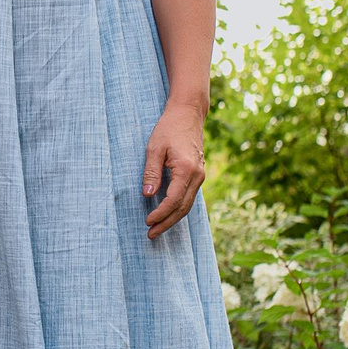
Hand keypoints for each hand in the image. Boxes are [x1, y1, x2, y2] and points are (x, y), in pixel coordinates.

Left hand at [141, 101, 205, 239]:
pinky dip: (178, 208)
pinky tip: (167, 215)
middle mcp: (197, 175)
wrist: (188, 114)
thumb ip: (151, 172)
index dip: (160, 213)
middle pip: (183, 208)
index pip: (173, 200)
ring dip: (173, 218)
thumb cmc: (169, 129)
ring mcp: (200, 176)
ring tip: (157, 229)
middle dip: (166, 223)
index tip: (147, 221)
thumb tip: (147, 195)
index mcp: (187, 169)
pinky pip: (189, 197)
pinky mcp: (198, 174)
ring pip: (187, 204)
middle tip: (151, 234)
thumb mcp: (154, 148)